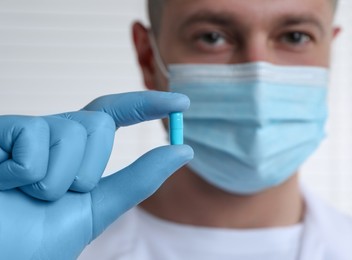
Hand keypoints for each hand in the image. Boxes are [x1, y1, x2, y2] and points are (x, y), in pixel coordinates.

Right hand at [0, 91, 192, 258]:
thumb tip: (184, 151)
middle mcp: (54, 133)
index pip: (115, 113)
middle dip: (86, 171)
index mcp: (76, 151)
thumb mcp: (97, 208)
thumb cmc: (36, 240)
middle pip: (99, 124)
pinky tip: (3, 182)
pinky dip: (24, 173)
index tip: (182, 102)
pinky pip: (34, 138)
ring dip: (54, 180)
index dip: (147, 104)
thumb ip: (139, 179)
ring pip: (71, 131)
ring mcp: (26, 131)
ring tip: (25, 194)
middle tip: (52, 197)